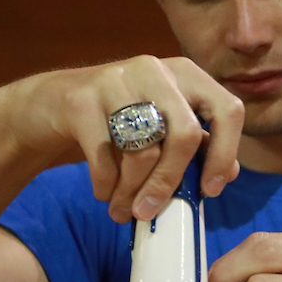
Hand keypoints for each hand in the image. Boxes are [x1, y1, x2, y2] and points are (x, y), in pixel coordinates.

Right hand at [0, 55, 243, 221]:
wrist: (50, 104)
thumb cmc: (117, 121)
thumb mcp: (160, 126)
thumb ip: (196, 144)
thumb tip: (231, 173)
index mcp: (185, 74)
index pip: (227, 109)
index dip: (226, 153)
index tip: (210, 190)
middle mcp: (154, 69)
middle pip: (186, 134)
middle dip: (170, 182)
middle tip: (152, 212)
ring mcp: (116, 79)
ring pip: (142, 149)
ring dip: (132, 192)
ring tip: (123, 211)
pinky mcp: (81, 99)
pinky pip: (104, 155)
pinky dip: (106, 185)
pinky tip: (104, 194)